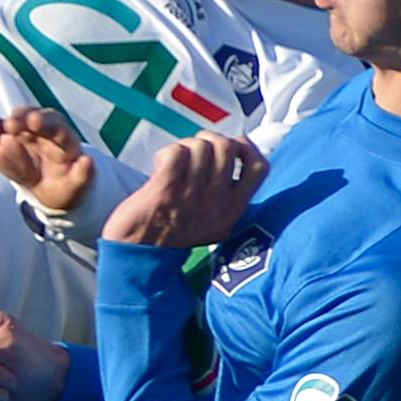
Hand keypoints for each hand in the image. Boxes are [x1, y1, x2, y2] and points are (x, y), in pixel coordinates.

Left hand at [0, 89, 97, 221]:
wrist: (44, 193)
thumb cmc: (20, 161)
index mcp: (33, 126)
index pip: (27, 115)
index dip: (20, 117)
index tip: (8, 125)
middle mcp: (53, 134)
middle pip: (51, 121)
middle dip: (41, 120)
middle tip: (30, 122)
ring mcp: (68, 154)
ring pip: (67, 139)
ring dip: (57, 132)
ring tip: (42, 127)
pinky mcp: (79, 177)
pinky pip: (85, 172)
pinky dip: (85, 168)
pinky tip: (85, 164)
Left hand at [103, 130, 265, 252]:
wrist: (140, 260)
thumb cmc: (175, 234)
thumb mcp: (217, 222)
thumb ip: (230, 194)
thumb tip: (236, 153)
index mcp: (234, 209)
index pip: (259, 166)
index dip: (246, 147)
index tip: (229, 148)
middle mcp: (217, 203)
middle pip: (227, 147)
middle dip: (208, 140)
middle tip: (194, 152)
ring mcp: (192, 197)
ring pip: (199, 147)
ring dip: (185, 147)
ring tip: (175, 164)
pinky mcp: (165, 191)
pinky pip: (175, 153)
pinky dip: (167, 153)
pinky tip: (161, 166)